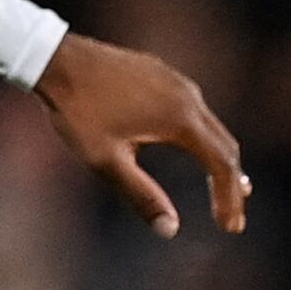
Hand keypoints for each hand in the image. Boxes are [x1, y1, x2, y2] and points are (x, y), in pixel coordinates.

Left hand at [32, 32, 248, 239]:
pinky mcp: (165, 75)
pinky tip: (196, 146)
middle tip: (233, 219)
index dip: (229, 199)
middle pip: (225, 146)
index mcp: (181, 120)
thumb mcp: (105, 160)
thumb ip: (140, 195)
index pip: (221, 165)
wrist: (57, 60)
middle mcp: (189, 97)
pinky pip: (196, 111)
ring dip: (221, 159)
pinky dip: (204, 137)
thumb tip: (170, 230)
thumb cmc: (77, 112)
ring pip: (213, 127)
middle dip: (231, 185)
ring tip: (228, 188)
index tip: (231, 227)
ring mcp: (178, 82)